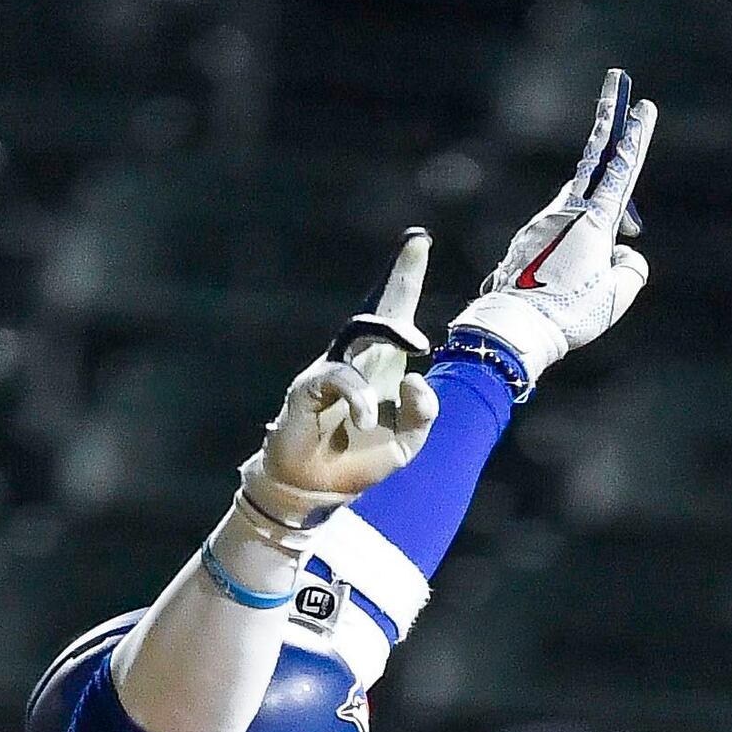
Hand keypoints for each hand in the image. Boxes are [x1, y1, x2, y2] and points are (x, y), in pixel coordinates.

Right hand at [247, 231, 443, 523]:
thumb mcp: (408, 442)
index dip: (405, 278)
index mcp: (380, 367)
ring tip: (415, 344)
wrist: (314, 492)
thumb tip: (417, 377)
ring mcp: (330, 369)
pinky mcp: (308, 387)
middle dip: (401, 278)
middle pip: (377, 309)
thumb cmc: (358, 460)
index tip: (420, 240)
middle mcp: (355, 359)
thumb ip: (423, 412)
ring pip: (361, 333)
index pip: (395, 316)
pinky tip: (366, 419)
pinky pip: (340, 378)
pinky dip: (359, 398)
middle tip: (418, 249)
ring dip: (391, 333)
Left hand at [452, 67, 656, 389]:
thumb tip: (623, 253)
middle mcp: (566, 212)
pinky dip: (575, 243)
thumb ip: (632, 267)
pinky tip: (568, 285)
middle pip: (593, 158)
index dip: (635, 137)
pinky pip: (560, 232)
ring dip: (596, 216)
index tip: (643, 106)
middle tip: (615, 79)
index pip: (620, 169)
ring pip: (578, 204)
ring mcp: (543, 223)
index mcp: (594, 221)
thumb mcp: (619, 295)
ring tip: (596, 265)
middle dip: (609, 119)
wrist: (515, 328)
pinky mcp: (527, 240)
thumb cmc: (570, 314)